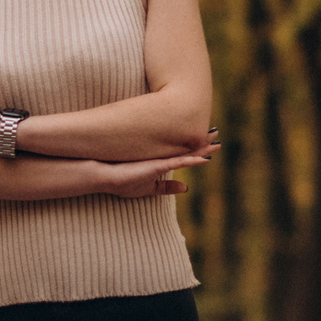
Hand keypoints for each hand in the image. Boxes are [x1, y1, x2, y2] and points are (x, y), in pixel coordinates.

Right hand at [93, 144, 216, 197]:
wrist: (104, 176)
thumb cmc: (122, 181)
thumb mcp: (150, 187)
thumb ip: (167, 188)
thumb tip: (186, 188)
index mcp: (162, 161)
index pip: (184, 153)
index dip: (197, 147)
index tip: (210, 140)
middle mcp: (162, 157)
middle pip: (187, 148)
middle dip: (203, 141)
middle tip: (216, 132)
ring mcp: (159, 160)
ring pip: (186, 152)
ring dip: (202, 146)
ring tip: (216, 137)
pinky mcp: (155, 166)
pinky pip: (178, 163)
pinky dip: (192, 161)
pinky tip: (205, 158)